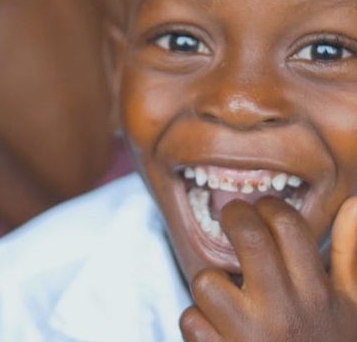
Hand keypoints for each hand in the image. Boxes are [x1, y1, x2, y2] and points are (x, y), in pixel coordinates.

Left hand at [180, 197, 356, 340]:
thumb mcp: (351, 306)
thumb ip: (350, 255)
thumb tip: (353, 203)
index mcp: (317, 295)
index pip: (288, 225)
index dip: (269, 206)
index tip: (262, 209)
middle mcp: (283, 312)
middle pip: (247, 236)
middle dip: (234, 216)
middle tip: (233, 218)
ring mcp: (248, 337)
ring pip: (206, 281)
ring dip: (212, 285)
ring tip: (228, 296)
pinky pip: (191, 321)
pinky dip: (199, 324)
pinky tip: (219, 332)